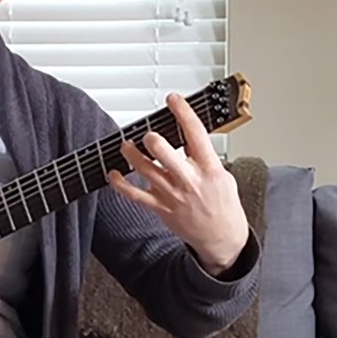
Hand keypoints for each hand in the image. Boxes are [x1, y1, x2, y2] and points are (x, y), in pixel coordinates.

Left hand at [108, 93, 248, 274]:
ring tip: (126, 145)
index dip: (183, 113)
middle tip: (148, 133)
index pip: (195, 134)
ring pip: (146, 170)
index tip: (173, 99)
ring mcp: (172, 195)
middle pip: (165, 154)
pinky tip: (113, 174)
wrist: (221, 237)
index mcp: (208, 169)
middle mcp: (189, 180)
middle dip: (154, 140)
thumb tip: (187, 136)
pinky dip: (120, 184)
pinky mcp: (160, 208)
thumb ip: (204, 156)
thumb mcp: (223, 175)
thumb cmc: (223, 205)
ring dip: (132, 155)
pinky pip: (134, 194)